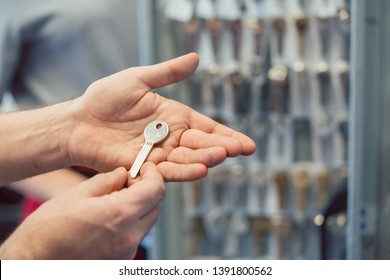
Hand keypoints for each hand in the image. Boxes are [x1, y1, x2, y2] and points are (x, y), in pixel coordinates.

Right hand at [0, 163, 163, 258]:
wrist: (33, 262)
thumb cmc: (48, 231)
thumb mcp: (77, 194)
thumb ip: (107, 181)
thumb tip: (123, 173)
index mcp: (121, 214)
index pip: (156, 190)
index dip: (153, 175)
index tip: (145, 168)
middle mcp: (129, 236)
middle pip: (155, 206)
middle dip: (147, 190)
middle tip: (128, 182)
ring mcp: (126, 251)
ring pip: (147, 221)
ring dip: (139, 206)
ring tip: (115, 199)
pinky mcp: (120, 260)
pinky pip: (136, 235)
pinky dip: (131, 222)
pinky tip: (110, 217)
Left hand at [68, 53, 255, 180]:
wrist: (79, 120)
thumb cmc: (105, 98)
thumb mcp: (139, 79)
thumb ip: (168, 73)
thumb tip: (196, 57)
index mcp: (175, 117)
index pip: (208, 128)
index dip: (228, 136)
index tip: (247, 145)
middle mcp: (172, 138)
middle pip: (202, 145)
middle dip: (221, 148)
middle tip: (237, 150)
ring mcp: (159, 154)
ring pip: (188, 159)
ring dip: (205, 159)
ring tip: (220, 156)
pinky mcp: (145, 167)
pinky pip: (167, 171)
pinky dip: (184, 171)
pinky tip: (200, 170)